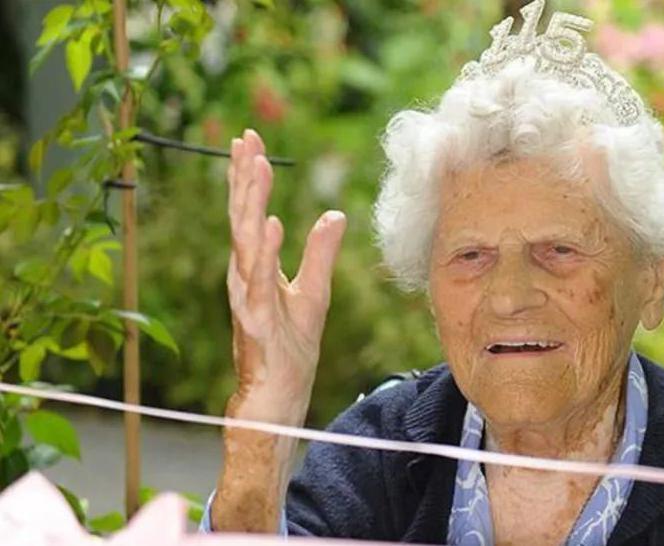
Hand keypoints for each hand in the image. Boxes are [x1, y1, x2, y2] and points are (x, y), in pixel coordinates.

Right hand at [225, 129, 345, 423]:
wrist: (278, 397)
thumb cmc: (290, 349)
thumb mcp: (314, 293)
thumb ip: (320, 253)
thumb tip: (334, 215)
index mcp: (256, 268)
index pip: (250, 213)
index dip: (249, 177)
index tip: (249, 139)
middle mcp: (245, 277)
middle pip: (242, 217)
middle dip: (243, 176)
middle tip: (246, 137)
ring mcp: (247, 297)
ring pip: (246, 241)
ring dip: (250, 202)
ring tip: (256, 165)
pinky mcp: (256, 320)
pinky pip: (260, 281)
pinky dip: (264, 251)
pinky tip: (270, 223)